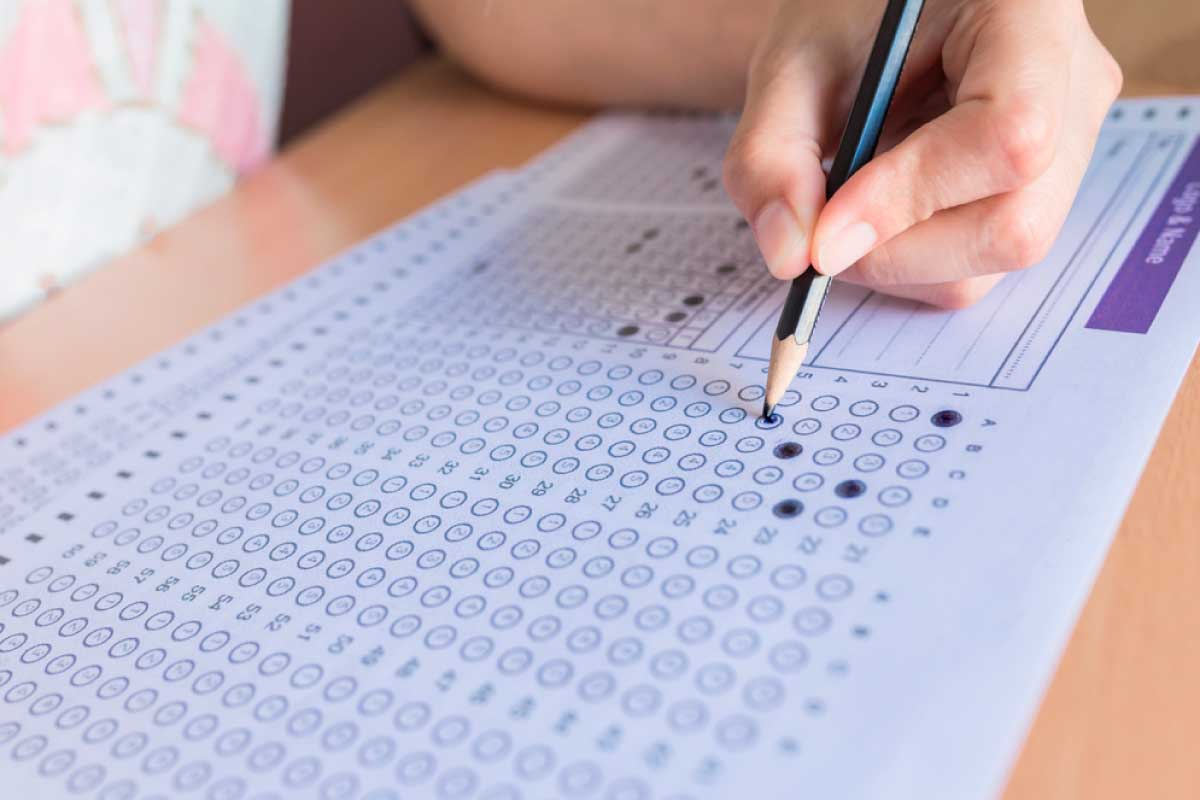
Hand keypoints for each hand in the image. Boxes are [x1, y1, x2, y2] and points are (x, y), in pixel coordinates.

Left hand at [722, 0, 1120, 307]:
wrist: (879, 16)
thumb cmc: (846, 20)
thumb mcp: (790, 68)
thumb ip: (773, 157)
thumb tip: (789, 258)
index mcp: (1029, 13)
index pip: (1010, 132)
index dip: (911, 195)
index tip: (826, 231)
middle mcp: (1072, 84)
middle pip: (1017, 222)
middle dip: (899, 252)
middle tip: (820, 236)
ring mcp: (1073, 143)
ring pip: (998, 256)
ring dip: (900, 262)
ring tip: (848, 207)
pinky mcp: (1044, 192)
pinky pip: (983, 264)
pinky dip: (912, 261)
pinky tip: (879, 211)